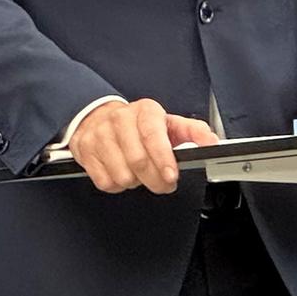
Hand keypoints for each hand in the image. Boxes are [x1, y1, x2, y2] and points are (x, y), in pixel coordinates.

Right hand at [67, 98, 217, 194]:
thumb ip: (194, 132)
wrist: (98, 117)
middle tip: (163, 183)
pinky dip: (117, 184)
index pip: (152, 135)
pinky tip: (120, 172)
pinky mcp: (84, 150)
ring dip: (134, 181)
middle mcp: (119, 119)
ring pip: (121, 174)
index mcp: (144, 111)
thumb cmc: (139, 125)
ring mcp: (99, 134)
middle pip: (138, 161)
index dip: (163, 158)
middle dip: (155, 180)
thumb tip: (212, 143)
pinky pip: (105, 181)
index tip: (171, 176)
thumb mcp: (169, 123)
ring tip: (138, 172)